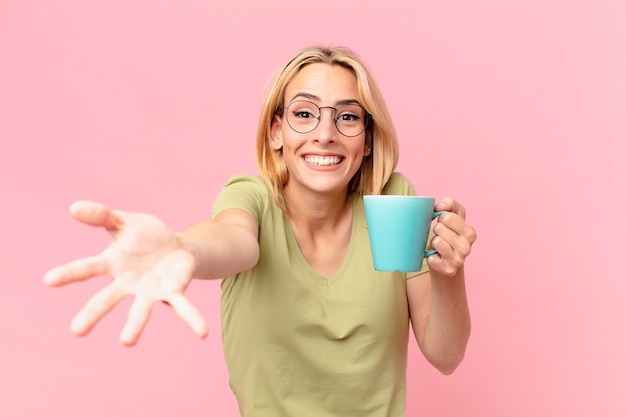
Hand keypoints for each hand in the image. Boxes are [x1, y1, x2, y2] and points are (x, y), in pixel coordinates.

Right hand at [44, 201, 207, 344]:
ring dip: (135, 325)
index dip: (69, 274)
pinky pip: (183, 307)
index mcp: (113, 264)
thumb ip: (102, 215)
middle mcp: (128, 283)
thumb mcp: (125, 221)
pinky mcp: (173, 292)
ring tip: (127, 342)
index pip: (87, 268)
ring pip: (141, 310)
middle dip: (93, 314)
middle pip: (107, 299)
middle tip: (77, 331)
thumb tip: (74, 207)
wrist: (177, 246)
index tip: (49, 280)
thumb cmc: (146, 236)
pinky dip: (192, 320)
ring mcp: (150, 291)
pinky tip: (203, 333)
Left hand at [427, 197, 476, 276]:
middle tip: (441, 236)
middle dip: (436, 230)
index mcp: (470, 232)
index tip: (444, 223)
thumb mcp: (453, 216)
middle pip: (440, 227)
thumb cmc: (448, 235)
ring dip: (433, 242)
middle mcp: (467, 247)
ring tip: (439, 247)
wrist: (446, 262)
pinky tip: (437, 257)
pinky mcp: (449, 270)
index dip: (441, 217)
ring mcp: (459, 260)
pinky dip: (430, 256)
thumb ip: (449, 204)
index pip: (447, 216)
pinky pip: (431, 257)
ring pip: (436, 241)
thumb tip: (440, 206)